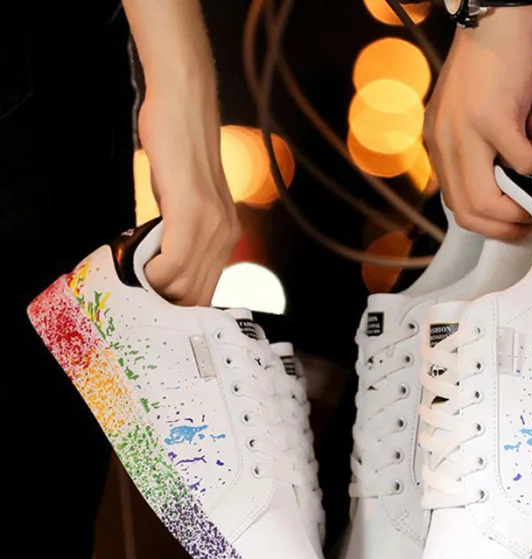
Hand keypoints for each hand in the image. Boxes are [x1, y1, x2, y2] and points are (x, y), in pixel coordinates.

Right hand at [122, 0, 239, 305]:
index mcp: (227, 236)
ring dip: (153, 287)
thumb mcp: (183, 202)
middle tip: (135, 292)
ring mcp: (213, 226)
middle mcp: (226, 236)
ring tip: (131, 274)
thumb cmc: (178, 152)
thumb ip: (180, 235)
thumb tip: (163, 266)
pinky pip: (172, 263)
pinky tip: (135, 258)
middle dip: (163, 301)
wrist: (184, 108)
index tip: (152, 302)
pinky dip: (150, 270)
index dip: (179, 304)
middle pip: (195, 296)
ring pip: (183, 285)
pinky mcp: (192, 212)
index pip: (206, 292)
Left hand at [424, 6, 531, 238]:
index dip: (487, 223)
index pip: (455, 204)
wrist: (496, 15)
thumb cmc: (490, 65)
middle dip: (505, 228)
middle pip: (467, 213)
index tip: (514, 224)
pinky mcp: (491, 119)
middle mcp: (443, 144)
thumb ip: (478, 152)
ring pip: (487, 200)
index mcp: (437, 146)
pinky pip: (523, 160)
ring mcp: (464, 133)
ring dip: (521, 204)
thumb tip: (505, 186)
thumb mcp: (472, 118)